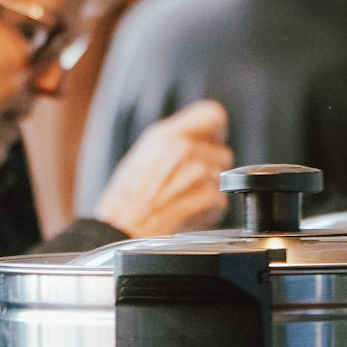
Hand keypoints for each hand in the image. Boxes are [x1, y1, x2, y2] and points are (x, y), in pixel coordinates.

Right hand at [94, 100, 231, 237]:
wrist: (123, 232)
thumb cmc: (126, 199)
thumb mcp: (144, 153)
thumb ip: (176, 139)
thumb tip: (202, 134)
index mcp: (168, 135)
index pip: (213, 114)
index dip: (213, 130)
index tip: (209, 140)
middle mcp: (186, 150)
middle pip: (222, 151)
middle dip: (210, 166)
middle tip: (186, 180)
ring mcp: (201, 174)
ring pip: (223, 177)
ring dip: (208, 188)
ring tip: (182, 198)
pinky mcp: (211, 198)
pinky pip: (221, 200)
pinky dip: (207, 208)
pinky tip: (185, 211)